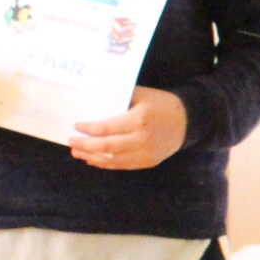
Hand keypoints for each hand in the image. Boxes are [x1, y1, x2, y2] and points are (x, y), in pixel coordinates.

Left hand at [69, 86, 187, 169]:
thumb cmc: (161, 104)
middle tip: (71, 142)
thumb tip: (93, 100)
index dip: (89, 129)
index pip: (107, 128)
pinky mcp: (148, 162)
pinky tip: (94, 160)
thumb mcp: (141, 94)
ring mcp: (145, 153)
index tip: (77, 126)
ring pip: (113, 160)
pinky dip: (106, 163)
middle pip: (106, 146)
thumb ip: (119, 98)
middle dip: (85, 145)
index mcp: (138, 120)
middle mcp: (141, 139)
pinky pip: (123, 165)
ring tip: (78, 153)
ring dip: (92, 157)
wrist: (188, 120)